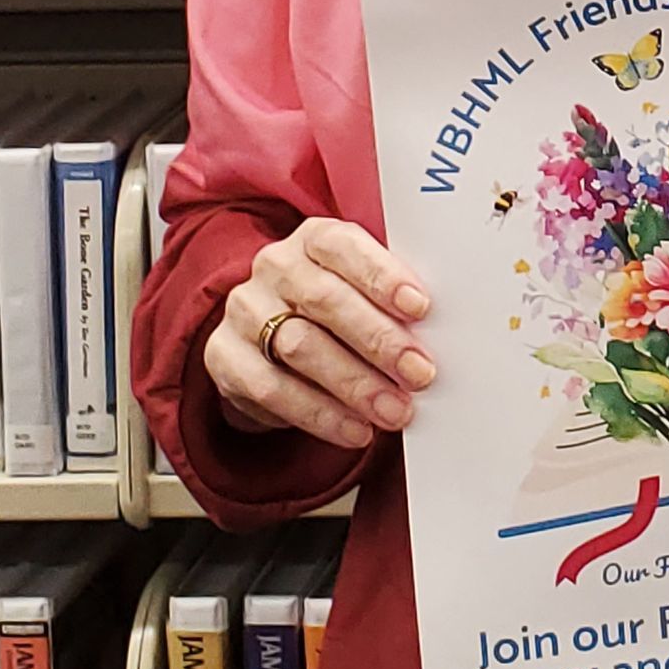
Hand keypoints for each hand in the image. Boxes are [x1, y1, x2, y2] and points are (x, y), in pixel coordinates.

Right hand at [204, 216, 435, 448]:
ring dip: (354, 384)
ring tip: (394, 411)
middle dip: (378, 340)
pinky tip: (355, 429)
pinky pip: (272, 389)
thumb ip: (392, 302)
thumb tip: (443, 332)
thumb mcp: (359, 291)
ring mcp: (245, 311)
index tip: (421, 307)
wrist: (264, 337)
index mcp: (313, 239)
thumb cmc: (333, 309)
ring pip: (299, 347)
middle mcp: (274, 267)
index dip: (382, 276)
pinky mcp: (224, 357)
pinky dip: (320, 414)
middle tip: (419, 373)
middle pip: (326, 300)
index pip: (343, 246)